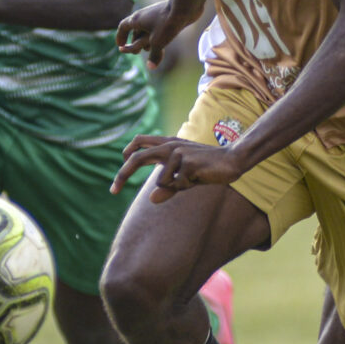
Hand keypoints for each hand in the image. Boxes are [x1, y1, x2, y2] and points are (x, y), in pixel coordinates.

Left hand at [110, 135, 246, 200]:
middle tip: (113, 190)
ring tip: (192, 180)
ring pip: (161, 180)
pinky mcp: (187, 162)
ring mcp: (178, 152)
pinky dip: (186, 186)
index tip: (118, 174)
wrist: (232, 160)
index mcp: (168, 144)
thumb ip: (168, 187)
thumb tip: (151, 200)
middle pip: (137, 157)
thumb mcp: (184, 179)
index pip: (139, 143)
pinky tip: (199, 178)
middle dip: (122, 174)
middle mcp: (170, 145)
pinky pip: (177, 184)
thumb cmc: (206, 168)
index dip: (126, 156)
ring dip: (175, 187)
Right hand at [115, 0, 189, 68]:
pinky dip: (154, 35)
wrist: (184, 6)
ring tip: (147, 49)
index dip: (120, 37)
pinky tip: (162, 41)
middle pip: (134, 29)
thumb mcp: (158, 42)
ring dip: (144, 39)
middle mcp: (143, 15)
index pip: (123, 27)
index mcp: (136, 20)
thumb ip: (154, 55)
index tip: (120, 46)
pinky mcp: (165, 15)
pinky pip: (155, 26)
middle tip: (135, 52)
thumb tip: (151, 67)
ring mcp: (154, 14)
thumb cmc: (167, 23)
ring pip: (145, 28)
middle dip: (134, 42)